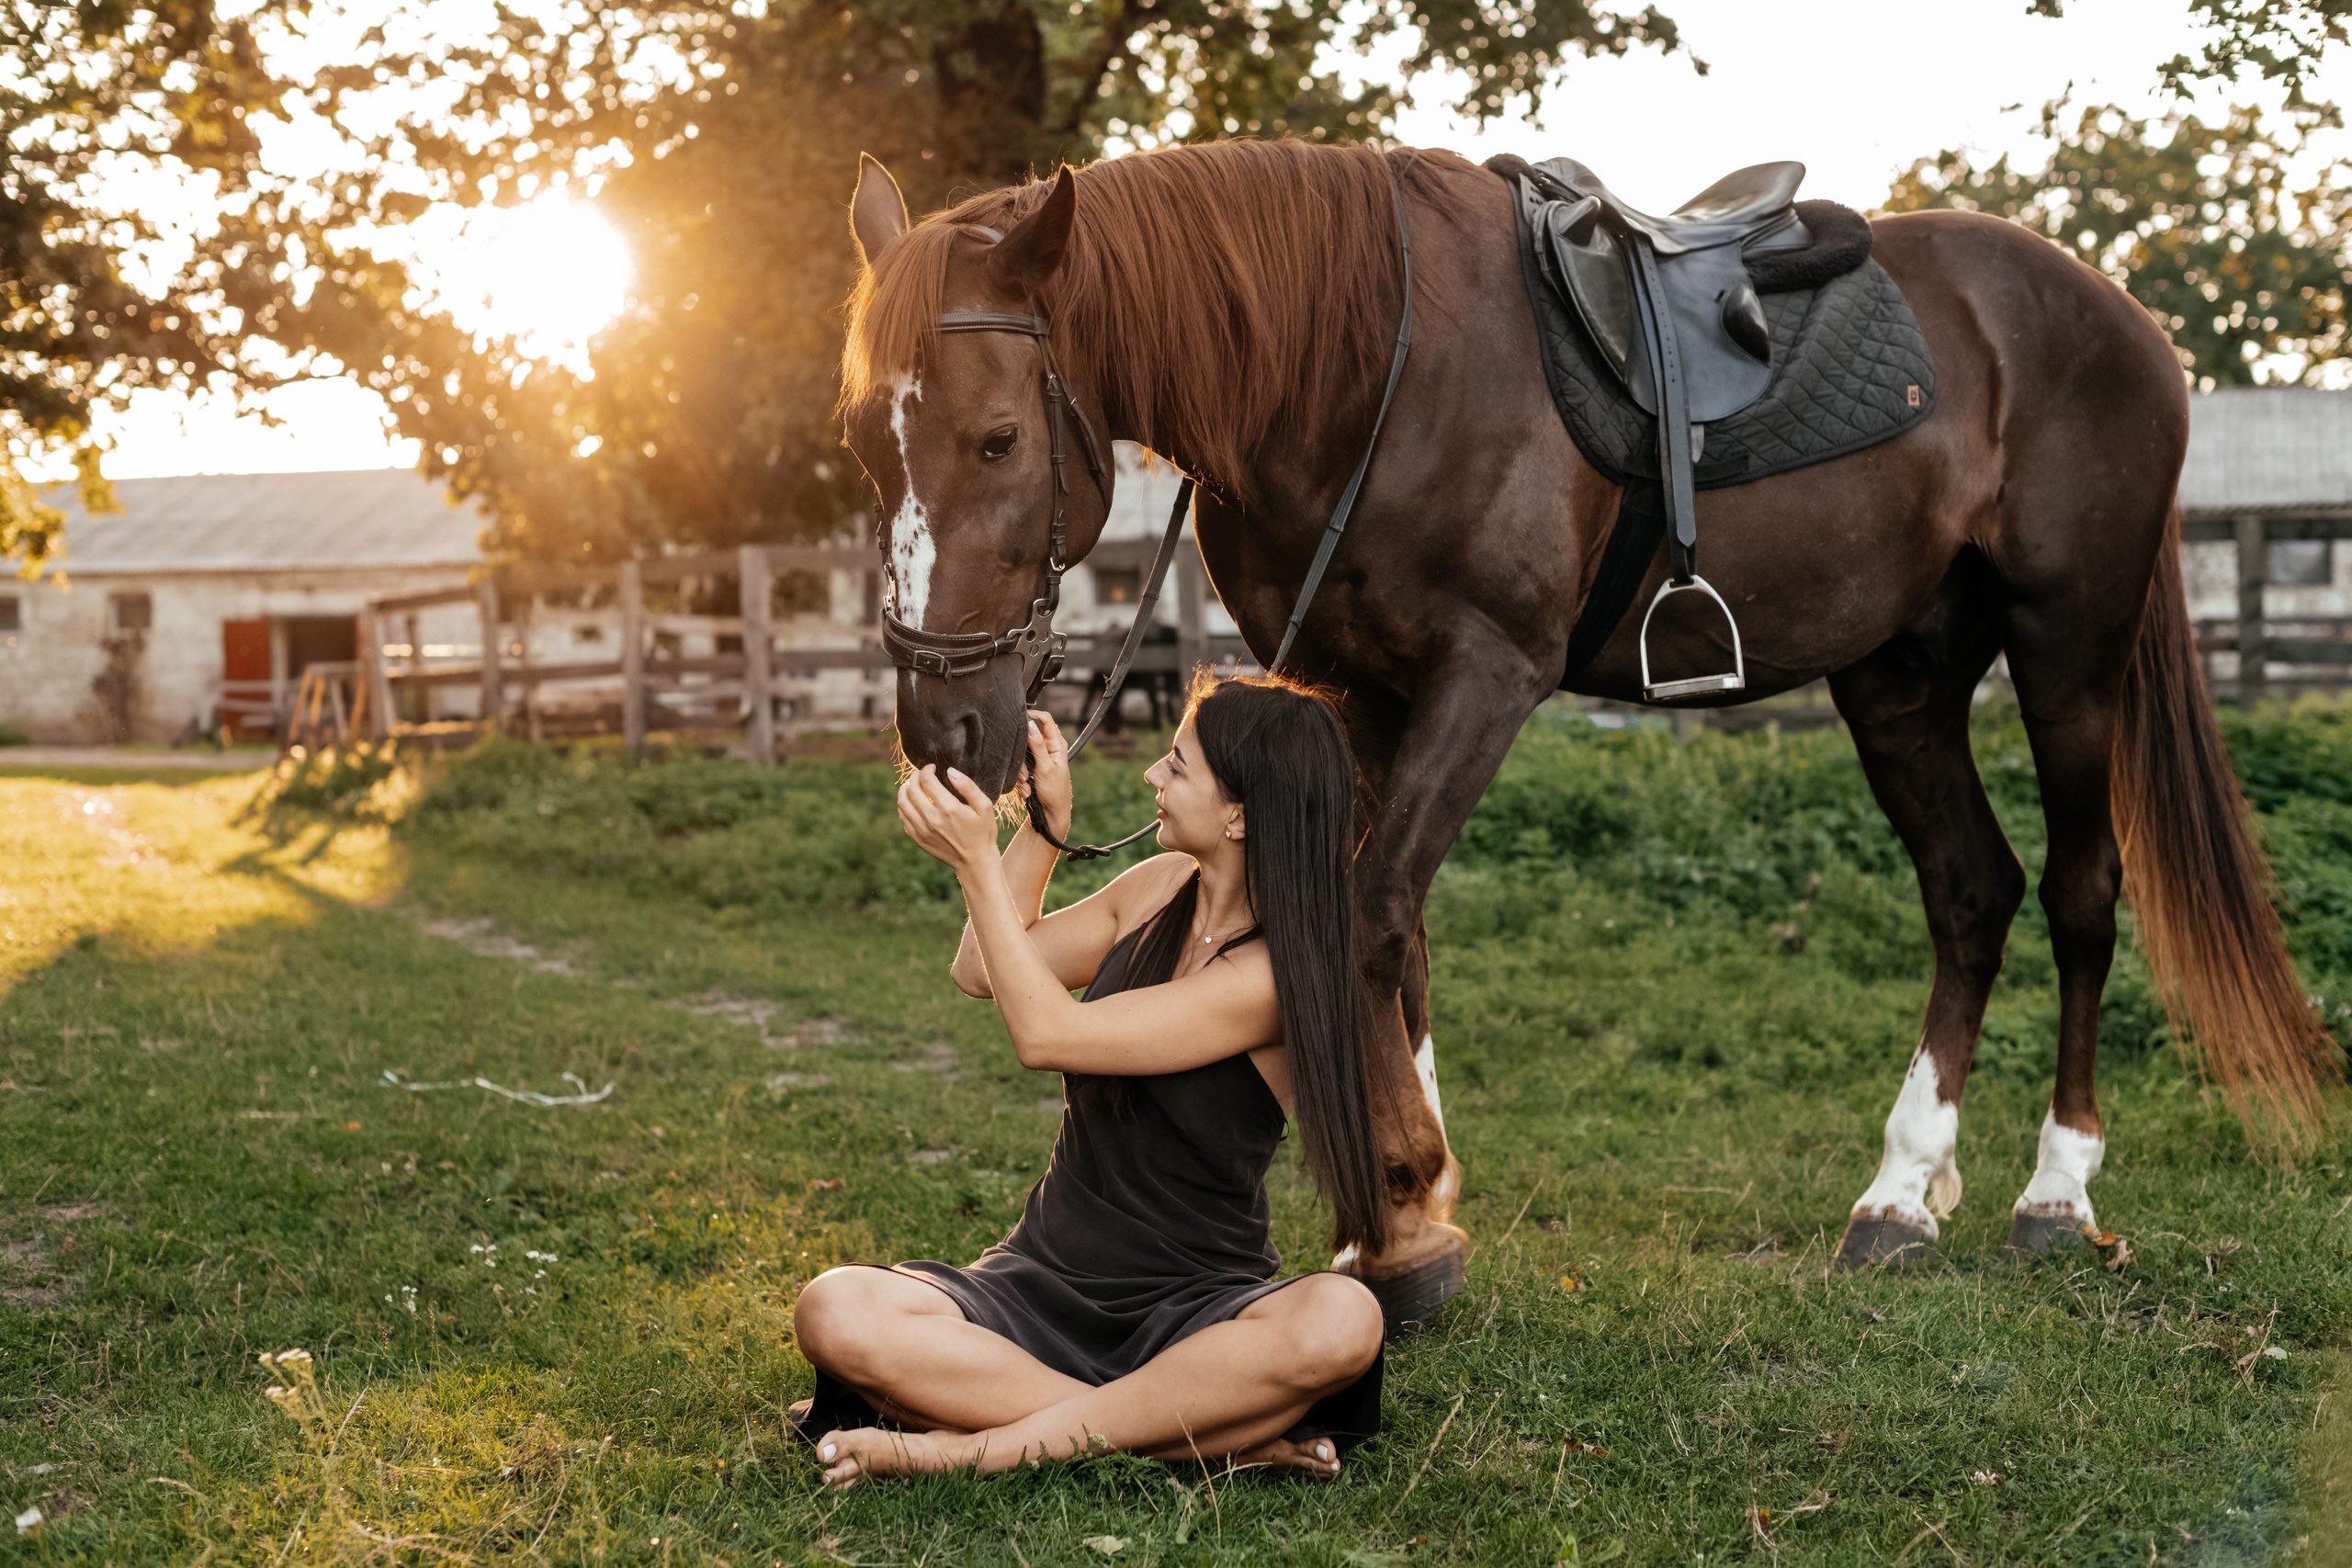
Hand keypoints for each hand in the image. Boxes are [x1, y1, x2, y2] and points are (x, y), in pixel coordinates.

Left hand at [896, 764, 1000, 873]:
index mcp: (948, 808)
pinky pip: (903, 817)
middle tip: (921, 774)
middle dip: (914, 777)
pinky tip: (912, 802)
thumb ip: (968, 786)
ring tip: (912, 786)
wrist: (975, 861)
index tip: (932, 767)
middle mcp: (932, 818)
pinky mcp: (918, 838)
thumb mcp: (984, 807)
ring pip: (902, 803)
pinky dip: (904, 806)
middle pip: (911, 789)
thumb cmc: (983, 832)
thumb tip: (950, 771)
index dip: (927, 770)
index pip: (927, 781)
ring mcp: (922, 830)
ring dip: (905, 790)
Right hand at [1019, 708, 1072, 838]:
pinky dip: (1021, 780)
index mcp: (1057, 744)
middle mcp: (1048, 748)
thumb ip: (1038, 746)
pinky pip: (1019, 767)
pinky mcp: (1031, 768)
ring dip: (1021, 772)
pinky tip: (1026, 790)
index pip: (1046, 719)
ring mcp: (1039, 758)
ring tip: (1027, 784)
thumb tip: (1031, 723)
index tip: (1019, 719)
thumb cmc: (1054, 792)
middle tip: (1026, 773)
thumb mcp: (1045, 768)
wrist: (1052, 814)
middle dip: (1022, 756)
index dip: (1033, 715)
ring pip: (1021, 755)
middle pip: (1028, 738)